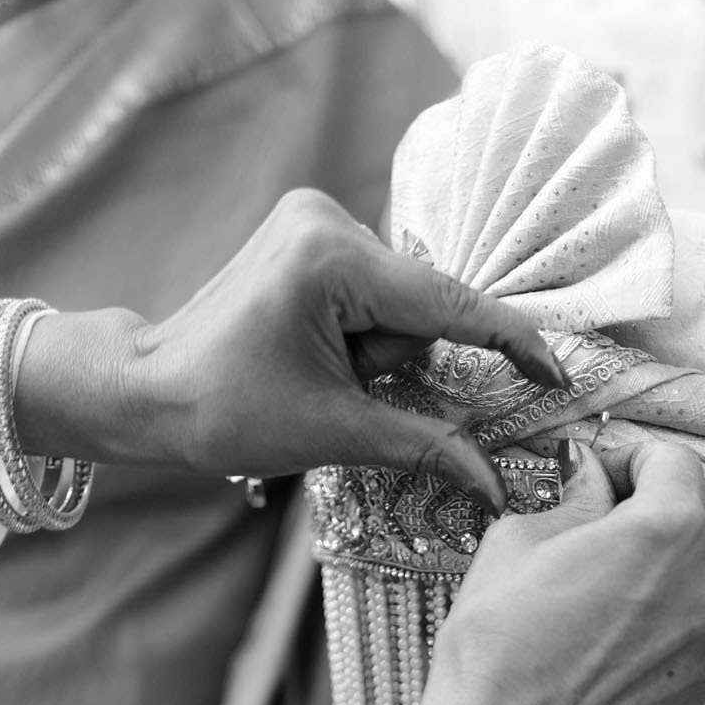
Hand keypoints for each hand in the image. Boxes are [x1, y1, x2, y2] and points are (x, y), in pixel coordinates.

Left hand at [14, 191, 566, 508]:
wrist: (146, 390)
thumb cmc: (225, 411)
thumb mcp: (334, 433)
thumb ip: (425, 446)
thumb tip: (496, 485)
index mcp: (332, 258)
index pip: (449, 303)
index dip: (509, 342)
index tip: (557, 372)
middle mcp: (326, 219)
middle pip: (422, 305)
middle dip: (398, 360)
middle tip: (341, 392)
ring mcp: (314, 218)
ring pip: (400, 301)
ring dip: (378, 350)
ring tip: (316, 374)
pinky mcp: (307, 232)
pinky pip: (375, 290)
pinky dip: (365, 332)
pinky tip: (319, 354)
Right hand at [365, 441, 704, 704]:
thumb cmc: (499, 640)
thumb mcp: (520, 540)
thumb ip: (573, 499)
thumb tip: (592, 478)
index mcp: (667, 526)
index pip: (675, 461)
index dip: (633, 461)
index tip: (601, 479)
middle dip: (686, 502)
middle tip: (632, 517)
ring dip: (697, 555)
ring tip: (636, 572)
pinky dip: (691, 608)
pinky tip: (636, 623)